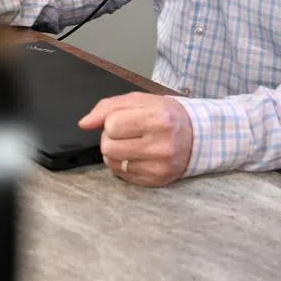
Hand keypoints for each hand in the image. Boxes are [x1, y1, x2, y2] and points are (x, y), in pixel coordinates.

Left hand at [78, 92, 192, 186]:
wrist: (196, 136)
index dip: (111, 121)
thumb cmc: (163, 114)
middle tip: (126, 133)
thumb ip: (107, 107)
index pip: (112, 124)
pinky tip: (137, 155)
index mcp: (158, 118)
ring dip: (114, 152)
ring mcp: (161, 166)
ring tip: (130, 144)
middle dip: (110, 138)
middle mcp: (162, 144)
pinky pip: (122, 175)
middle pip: (109, 146)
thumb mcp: (138, 100)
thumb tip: (84, 123)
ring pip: (112, 163)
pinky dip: (123, 164)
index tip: (123, 120)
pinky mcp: (158, 180)